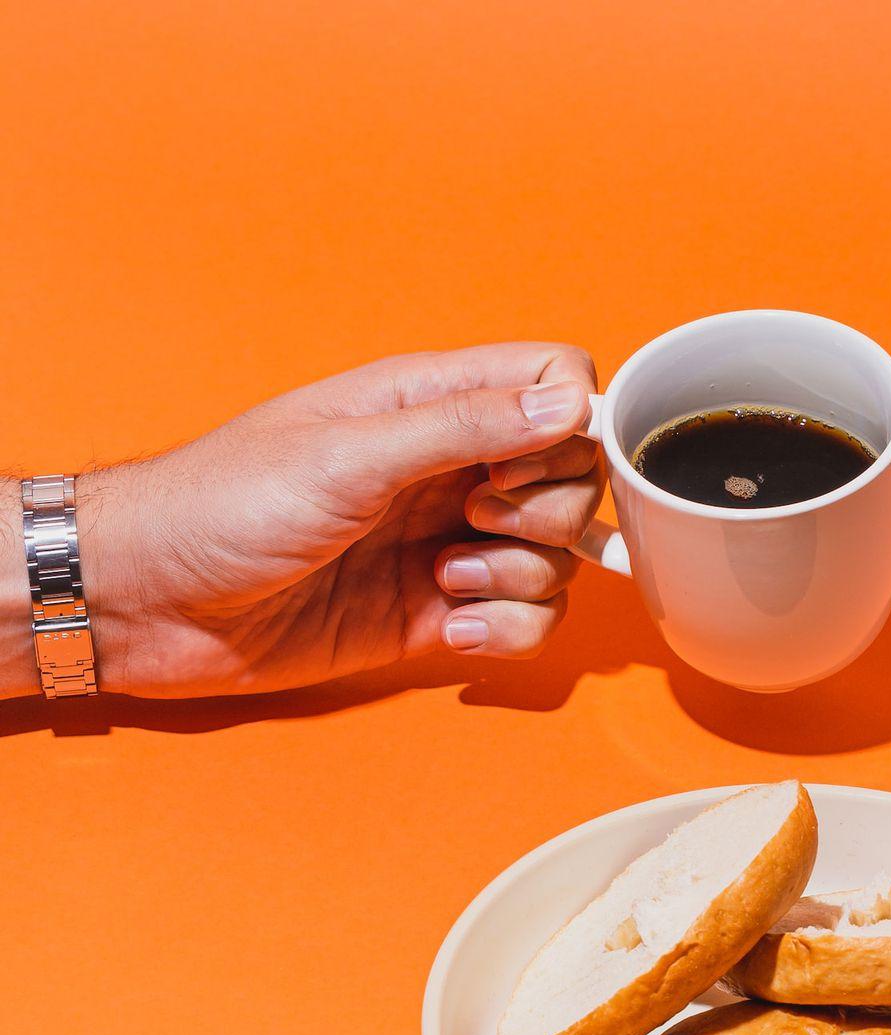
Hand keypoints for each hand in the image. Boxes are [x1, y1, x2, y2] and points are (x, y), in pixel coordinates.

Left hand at [5, 343, 603, 697]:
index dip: (570, 426)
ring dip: (518, 579)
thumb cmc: (222, 507)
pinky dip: (504, 632)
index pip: (556, 383)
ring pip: (557, 558)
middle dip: (547, 514)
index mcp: (429, 404)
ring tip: (441, 579)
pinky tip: (448, 627)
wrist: (153, 603)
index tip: (518, 466)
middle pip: (573, 479)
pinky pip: (526, 621)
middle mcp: (452, 469)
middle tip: (475, 521)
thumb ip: (463, 426)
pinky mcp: (441, 612)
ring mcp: (451, 542)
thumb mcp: (347, 455)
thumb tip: (568, 401)